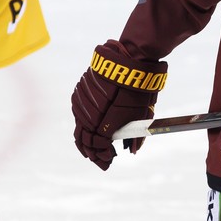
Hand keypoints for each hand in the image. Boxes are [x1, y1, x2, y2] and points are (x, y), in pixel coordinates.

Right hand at [71, 41, 167, 169]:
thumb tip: (134, 151)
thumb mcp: (142, 114)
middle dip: (92, 153)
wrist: (129, 61)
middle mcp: (88, 116)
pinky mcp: (79, 92)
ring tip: (93, 147)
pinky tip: (90, 127)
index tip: (110, 159)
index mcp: (103, 124)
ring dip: (86, 139)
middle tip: (100, 160)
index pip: (98, 147)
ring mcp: (81, 104)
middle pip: (84, 140)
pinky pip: (78, 113)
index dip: (103, 156)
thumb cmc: (138, 89)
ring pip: (79, 127)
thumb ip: (136, 136)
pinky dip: (83, 123)